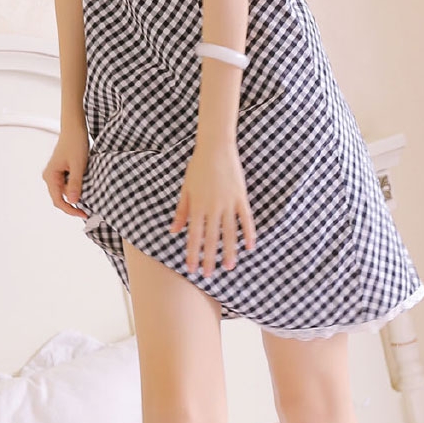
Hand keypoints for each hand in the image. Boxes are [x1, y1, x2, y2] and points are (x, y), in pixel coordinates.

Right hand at [42, 127, 89, 219]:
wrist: (75, 127)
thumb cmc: (74, 142)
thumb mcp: (78, 165)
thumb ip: (75, 183)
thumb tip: (73, 201)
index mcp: (50, 176)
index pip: (58, 201)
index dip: (70, 210)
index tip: (83, 214)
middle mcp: (50, 176)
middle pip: (61, 197)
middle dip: (74, 202)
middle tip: (88, 206)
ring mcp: (55, 173)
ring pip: (65, 191)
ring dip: (76, 193)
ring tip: (88, 188)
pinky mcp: (61, 170)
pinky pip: (68, 184)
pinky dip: (76, 186)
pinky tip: (85, 181)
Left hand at [169, 140, 255, 275]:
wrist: (215, 147)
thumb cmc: (197, 167)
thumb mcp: (185, 189)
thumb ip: (181, 211)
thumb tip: (173, 230)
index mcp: (197, 206)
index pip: (193, 235)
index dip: (192, 253)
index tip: (190, 269)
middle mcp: (213, 207)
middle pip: (211, 238)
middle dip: (208, 258)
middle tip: (208, 275)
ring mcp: (228, 203)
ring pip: (229, 233)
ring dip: (229, 251)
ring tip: (228, 267)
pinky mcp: (240, 197)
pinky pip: (246, 219)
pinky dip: (248, 233)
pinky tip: (250, 247)